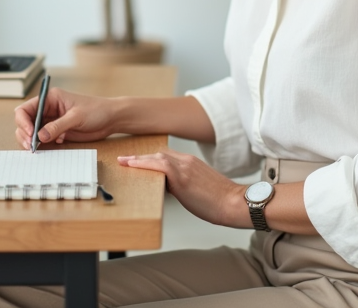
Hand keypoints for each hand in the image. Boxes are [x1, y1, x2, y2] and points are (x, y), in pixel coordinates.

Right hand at [14, 88, 114, 149]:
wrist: (111, 119)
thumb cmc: (96, 110)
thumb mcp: (76, 117)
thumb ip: (58, 126)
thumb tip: (40, 136)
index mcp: (50, 99)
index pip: (25, 109)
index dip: (23, 122)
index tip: (31, 134)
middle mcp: (47, 109)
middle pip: (25, 122)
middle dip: (25, 134)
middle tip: (31, 146)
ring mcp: (51, 121)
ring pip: (32, 132)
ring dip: (31, 141)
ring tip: (36, 149)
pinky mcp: (57, 132)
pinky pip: (42, 139)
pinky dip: (41, 145)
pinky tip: (51, 146)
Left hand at [119, 150, 246, 227]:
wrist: (234, 203)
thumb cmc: (221, 201)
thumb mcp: (200, 189)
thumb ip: (185, 185)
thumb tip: (172, 190)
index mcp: (192, 163)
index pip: (167, 156)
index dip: (150, 158)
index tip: (138, 160)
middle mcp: (188, 161)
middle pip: (159, 154)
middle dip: (140, 156)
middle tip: (124, 159)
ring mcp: (185, 167)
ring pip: (157, 156)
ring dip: (138, 159)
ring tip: (123, 162)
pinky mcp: (183, 176)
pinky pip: (159, 165)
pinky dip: (144, 163)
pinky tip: (132, 165)